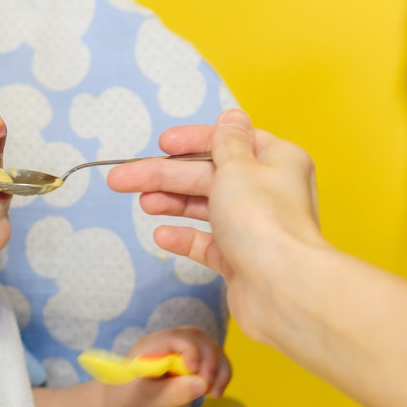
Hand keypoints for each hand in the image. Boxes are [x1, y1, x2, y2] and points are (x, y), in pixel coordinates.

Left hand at [102, 327, 231, 406]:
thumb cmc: (133, 404)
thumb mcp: (151, 402)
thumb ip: (175, 392)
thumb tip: (202, 383)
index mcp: (150, 347)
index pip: (175, 337)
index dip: (190, 350)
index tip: (195, 372)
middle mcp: (168, 344)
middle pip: (197, 339)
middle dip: (209, 361)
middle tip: (208, 388)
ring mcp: (182, 351)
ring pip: (211, 348)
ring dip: (219, 369)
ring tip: (214, 393)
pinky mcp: (194, 363)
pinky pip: (215, 361)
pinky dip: (221, 374)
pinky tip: (215, 393)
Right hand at [107, 109, 326, 345]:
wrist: (282, 289)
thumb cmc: (264, 221)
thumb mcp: (238, 167)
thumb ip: (226, 142)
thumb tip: (232, 116)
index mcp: (277, 161)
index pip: (230, 140)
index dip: (193, 140)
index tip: (162, 144)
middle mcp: (269, 192)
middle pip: (209, 175)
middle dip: (166, 176)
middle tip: (123, 178)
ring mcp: (254, 227)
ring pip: (206, 207)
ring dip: (173, 202)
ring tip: (142, 203)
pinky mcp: (242, 259)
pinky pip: (208, 243)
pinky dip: (185, 237)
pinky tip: (162, 235)